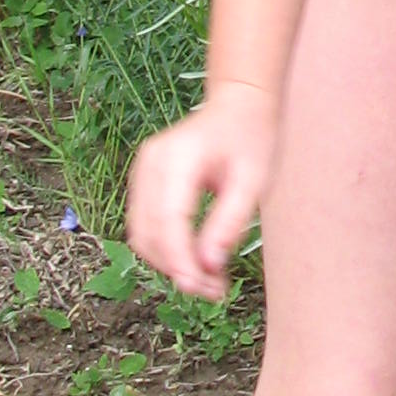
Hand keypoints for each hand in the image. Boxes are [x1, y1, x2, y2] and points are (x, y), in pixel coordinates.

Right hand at [126, 84, 276, 299]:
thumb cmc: (251, 138)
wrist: (239, 105)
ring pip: (141, 233)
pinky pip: (143, 224)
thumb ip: (230, 223)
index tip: (201, 288)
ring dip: (168, 263)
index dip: (181, 260)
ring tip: (207, 280)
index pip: (169, 220)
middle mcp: (152, 162)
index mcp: (180, 157)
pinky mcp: (143, 180)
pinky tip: (192, 259)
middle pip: (149, 231)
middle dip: (177, 268)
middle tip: (214, 290)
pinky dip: (163, 248)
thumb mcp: (254, 181)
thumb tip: (208, 267)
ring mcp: (142, 169)